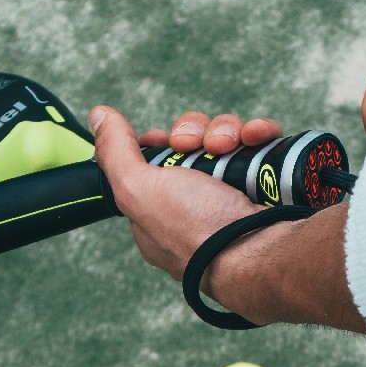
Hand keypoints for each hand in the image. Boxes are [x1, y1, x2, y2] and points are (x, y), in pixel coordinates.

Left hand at [89, 105, 280, 282]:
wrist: (257, 252)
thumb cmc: (193, 231)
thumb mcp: (137, 190)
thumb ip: (115, 151)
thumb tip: (98, 114)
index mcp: (160, 212)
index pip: (155, 163)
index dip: (161, 144)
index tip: (167, 140)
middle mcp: (196, 204)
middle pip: (191, 144)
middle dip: (195, 133)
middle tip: (198, 146)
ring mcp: (233, 195)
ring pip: (226, 139)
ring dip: (227, 131)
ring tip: (231, 145)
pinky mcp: (266, 184)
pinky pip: (260, 144)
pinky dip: (258, 135)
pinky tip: (255, 139)